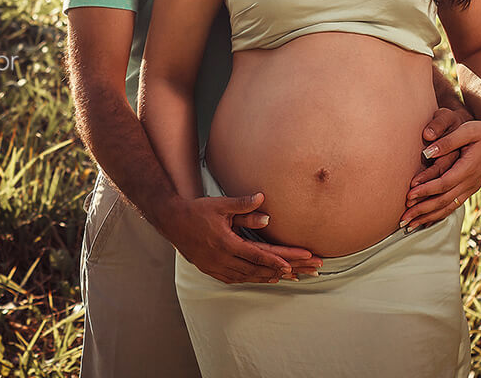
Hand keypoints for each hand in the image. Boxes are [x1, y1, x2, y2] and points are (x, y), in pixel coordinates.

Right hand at [159, 193, 322, 283]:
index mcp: (226, 243)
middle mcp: (223, 259)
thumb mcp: (220, 204)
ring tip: (292, 276)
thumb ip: (242, 204)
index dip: (279, 260)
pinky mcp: (211, 270)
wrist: (171, 221)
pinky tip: (264, 278)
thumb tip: (263, 200)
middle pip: (259, 269)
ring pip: (249, 276)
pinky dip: (253, 279)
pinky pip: (236, 278)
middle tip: (308, 270)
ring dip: (271, 276)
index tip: (297, 262)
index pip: (258, 255)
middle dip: (286, 270)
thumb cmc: (196, 211)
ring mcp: (216, 267)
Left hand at [400, 120, 480, 230]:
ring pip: (448, 207)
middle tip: (403, 218)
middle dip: (422, 211)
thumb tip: (427, 152)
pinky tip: (425, 222)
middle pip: (444, 201)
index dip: (426, 190)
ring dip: (428, 217)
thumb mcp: (467, 131)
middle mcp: (470, 182)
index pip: (444, 184)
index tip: (408, 195)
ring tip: (409, 225)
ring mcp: (470, 188)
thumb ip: (447, 141)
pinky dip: (438, 215)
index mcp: (468, 169)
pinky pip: (452, 206)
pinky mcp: (468, 190)